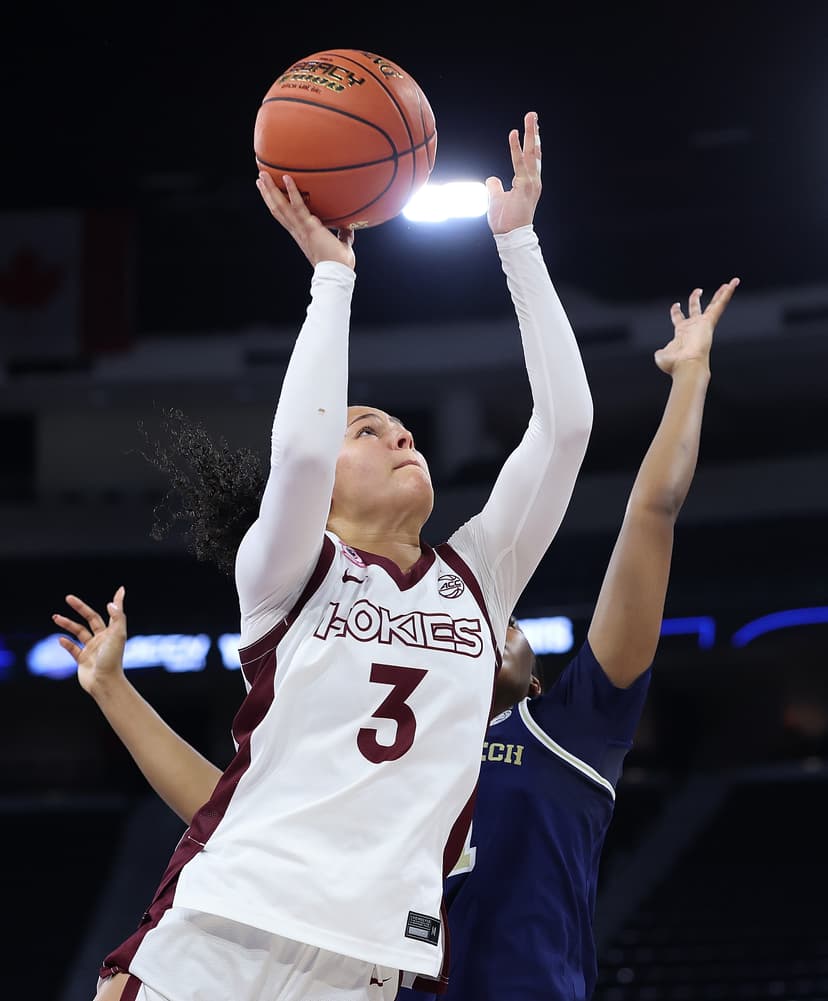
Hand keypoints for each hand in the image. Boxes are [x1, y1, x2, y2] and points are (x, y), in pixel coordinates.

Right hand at [52, 587, 127, 695]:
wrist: (105, 683)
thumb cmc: (112, 659)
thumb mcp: (118, 635)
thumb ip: (117, 618)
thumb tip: (111, 603)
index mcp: (112, 632)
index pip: (112, 613)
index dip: (115, 602)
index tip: (120, 589)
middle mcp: (103, 639)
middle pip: (90, 619)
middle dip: (80, 608)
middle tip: (68, 598)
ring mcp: (92, 649)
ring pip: (78, 632)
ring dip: (67, 624)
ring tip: (55, 617)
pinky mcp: (83, 660)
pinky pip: (73, 649)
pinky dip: (66, 643)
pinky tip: (60, 640)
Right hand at [256, 171, 355, 270]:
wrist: (337, 273)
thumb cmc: (339, 264)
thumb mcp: (341, 246)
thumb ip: (343, 236)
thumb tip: (347, 230)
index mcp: (302, 235)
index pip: (285, 217)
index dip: (276, 205)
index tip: (270, 194)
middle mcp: (297, 231)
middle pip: (277, 209)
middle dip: (267, 194)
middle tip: (260, 178)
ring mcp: (301, 229)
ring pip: (281, 207)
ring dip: (271, 190)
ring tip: (262, 175)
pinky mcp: (308, 227)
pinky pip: (298, 206)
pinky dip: (292, 191)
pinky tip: (287, 178)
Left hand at [486, 111, 541, 234]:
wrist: (510, 237)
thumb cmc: (505, 221)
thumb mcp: (497, 200)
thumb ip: (495, 187)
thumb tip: (492, 179)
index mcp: (528, 183)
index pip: (531, 159)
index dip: (530, 143)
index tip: (530, 128)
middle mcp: (533, 181)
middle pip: (535, 152)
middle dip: (533, 132)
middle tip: (533, 114)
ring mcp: (531, 183)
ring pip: (532, 153)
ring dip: (531, 133)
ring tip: (530, 116)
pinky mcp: (525, 186)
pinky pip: (520, 163)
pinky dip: (516, 148)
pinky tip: (514, 134)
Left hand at [655, 278, 739, 374]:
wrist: (686, 365)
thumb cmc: (675, 365)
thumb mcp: (662, 356)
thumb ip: (660, 352)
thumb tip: (659, 353)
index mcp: (682, 333)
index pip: (679, 319)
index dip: (676, 311)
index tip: (675, 304)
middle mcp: (693, 327)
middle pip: (696, 309)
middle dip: (696, 299)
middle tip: (698, 290)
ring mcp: (703, 324)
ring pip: (714, 306)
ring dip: (720, 294)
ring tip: (728, 283)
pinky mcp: (710, 322)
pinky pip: (720, 305)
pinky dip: (727, 294)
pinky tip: (733, 283)